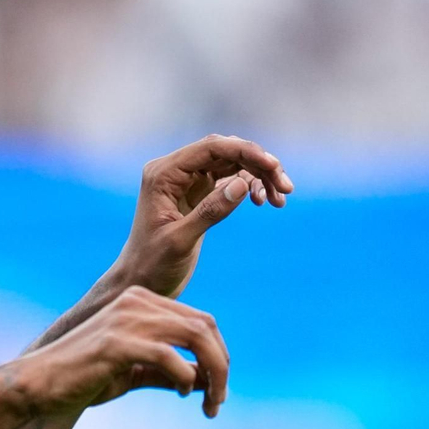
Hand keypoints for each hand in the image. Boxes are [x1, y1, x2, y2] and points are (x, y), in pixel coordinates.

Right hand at [17, 286, 229, 417]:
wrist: (38, 384)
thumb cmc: (83, 378)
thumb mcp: (134, 373)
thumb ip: (168, 372)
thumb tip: (208, 382)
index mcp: (140, 301)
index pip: (201, 320)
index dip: (218, 354)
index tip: (218, 388)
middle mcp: (136, 302)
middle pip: (205, 326)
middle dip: (221, 365)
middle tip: (219, 400)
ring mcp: (126, 319)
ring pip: (196, 337)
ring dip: (214, 373)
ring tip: (210, 403)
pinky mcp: (117, 343)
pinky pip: (170, 357)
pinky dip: (185, 378)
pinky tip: (182, 393)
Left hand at [114, 134, 292, 296]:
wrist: (142, 280)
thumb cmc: (153, 263)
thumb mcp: (181, 241)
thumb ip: (210, 212)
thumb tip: (242, 183)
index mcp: (163, 174)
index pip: (209, 148)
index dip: (245, 151)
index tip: (274, 166)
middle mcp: (173, 171)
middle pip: (224, 152)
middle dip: (258, 163)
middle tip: (286, 186)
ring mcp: (186, 181)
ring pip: (231, 164)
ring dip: (259, 175)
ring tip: (280, 199)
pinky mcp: (198, 194)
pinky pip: (230, 179)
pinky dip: (251, 186)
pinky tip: (265, 202)